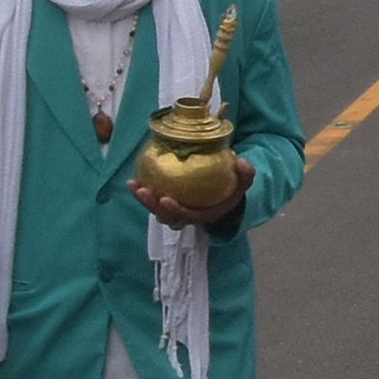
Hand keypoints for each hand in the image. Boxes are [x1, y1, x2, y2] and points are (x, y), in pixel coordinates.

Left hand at [131, 175, 245, 231]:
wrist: (224, 197)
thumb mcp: (243, 183)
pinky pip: (153, 200)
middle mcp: (186, 216)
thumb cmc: (231, 191)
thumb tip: (241, 162)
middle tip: (143, 190)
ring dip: (143, 199)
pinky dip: (143, 192)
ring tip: (133, 184)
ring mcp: (175, 211)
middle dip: (151, 205)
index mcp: (203, 215)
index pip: (186, 216)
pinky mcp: (168, 203)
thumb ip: (245, 174)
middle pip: (165, 216)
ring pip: (156, 210)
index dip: (175, 210)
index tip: (165, 198)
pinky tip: (134, 179)